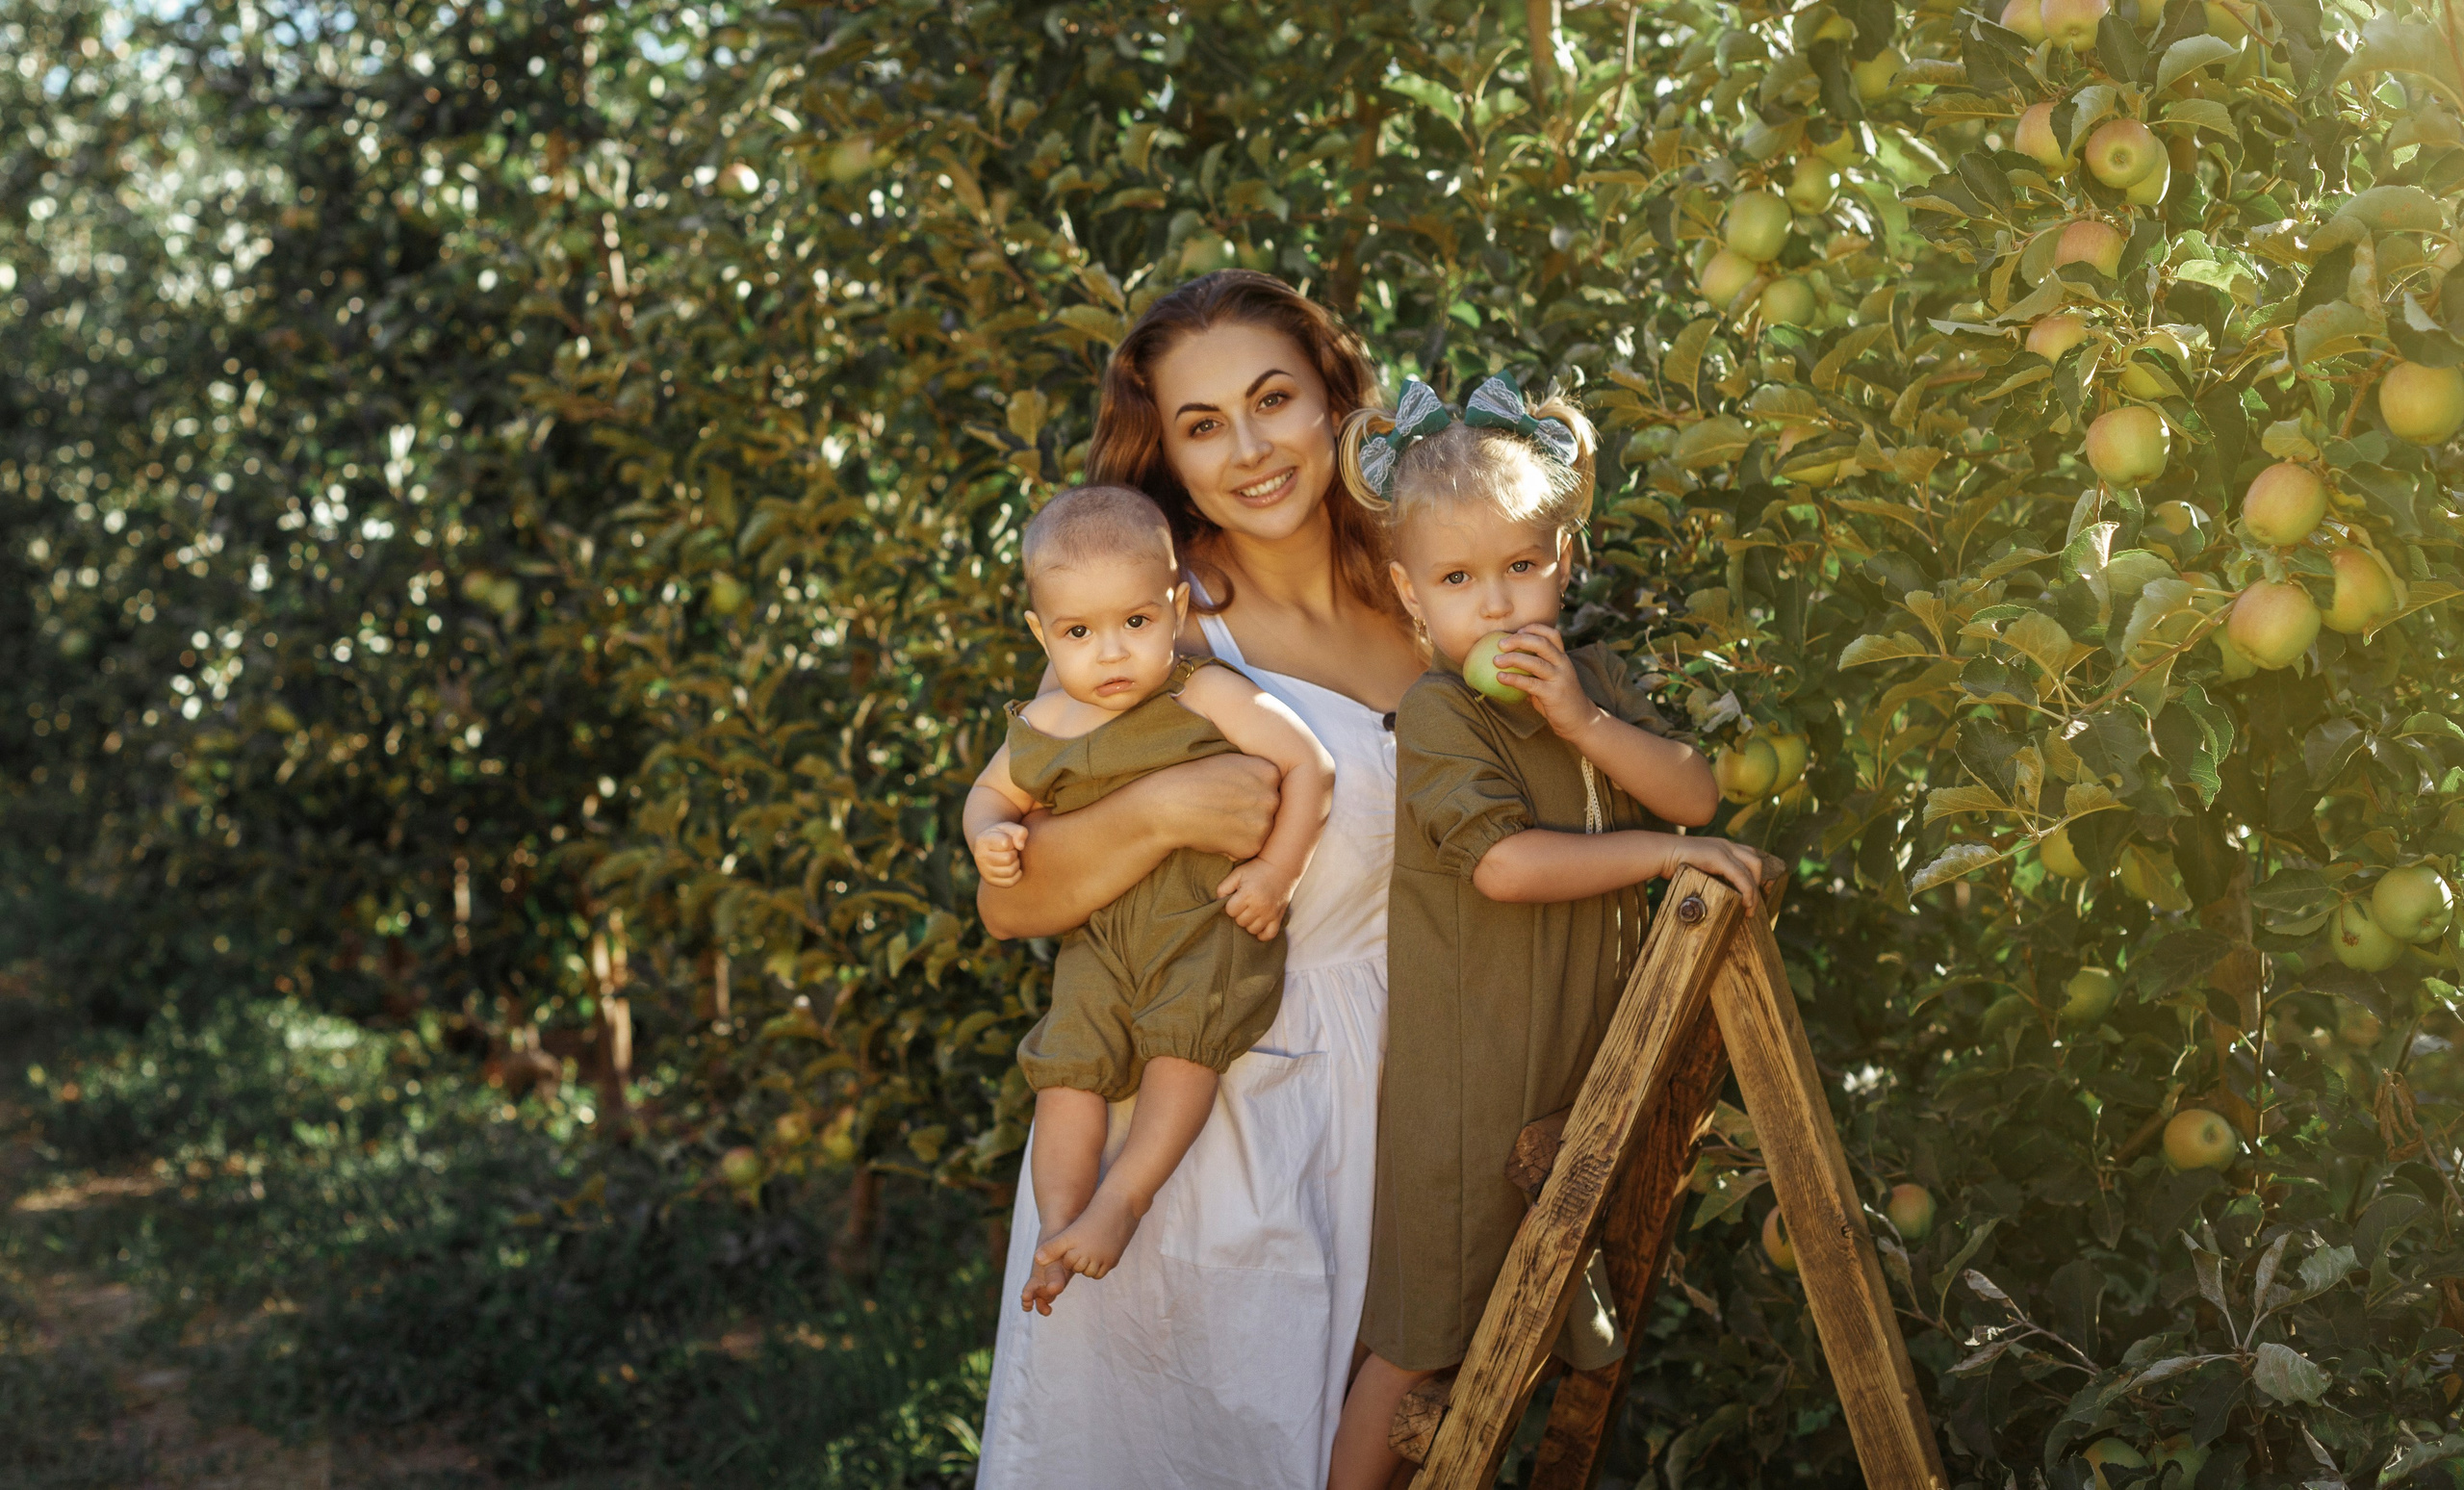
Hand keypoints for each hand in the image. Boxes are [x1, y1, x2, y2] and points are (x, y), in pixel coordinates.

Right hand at [972, 823, 1028, 887]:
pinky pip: (1010, 882)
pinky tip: (1013, 867)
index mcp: (982, 840)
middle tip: (1012, 851)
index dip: (1013, 841)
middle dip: (1015, 853)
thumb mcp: (1009, 828)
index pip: (1005, 843)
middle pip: (1008, 859)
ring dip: (1016, 864)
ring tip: (1012, 858)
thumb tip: (1021, 846)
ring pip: (1010, 871)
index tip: (1009, 841)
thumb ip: (1019, 831)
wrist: (989, 846)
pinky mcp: (990, 880)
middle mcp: (979, 857)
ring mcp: (983, 871)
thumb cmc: (1002, 835)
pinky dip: (1017, 875)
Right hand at [1143, 752, 1280, 861]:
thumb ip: (1254, 772)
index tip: (1232, 793)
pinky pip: (1249, 850)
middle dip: (1251, 813)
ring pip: (1262, 831)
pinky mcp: (1253, 845)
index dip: (1251, 793)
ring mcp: (1264, 822)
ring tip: (1218, 820)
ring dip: (1244, 831)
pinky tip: (1215, 834)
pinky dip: (1234, 847)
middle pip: (1270, 810)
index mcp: (1270, 770)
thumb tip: (1272, 788)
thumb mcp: (1230, 762)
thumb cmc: (1193, 780)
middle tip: (1223, 808)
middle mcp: (1272, 795)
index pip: (1272, 787)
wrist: (1169, 803)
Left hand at [1216, 857, 1298, 940]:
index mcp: (1248, 894)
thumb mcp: (1237, 873)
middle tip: (1244, 904)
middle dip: (1239, 914)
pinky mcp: (1279, 917)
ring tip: (1251, 911)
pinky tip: (1259, 924)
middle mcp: (1260, 906)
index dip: (1230, 905)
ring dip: (1249, 923)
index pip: (1230, 911)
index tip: (1236, 898)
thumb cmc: (1257, 869)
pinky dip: (1262, 933)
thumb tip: (1217, 902)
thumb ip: (1223, 887)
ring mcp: (1270, 913)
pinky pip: (1268, 935)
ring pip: (1252, 930)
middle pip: (1240, 922)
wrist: (1282, 867)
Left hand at [1494, 626, 1606, 740]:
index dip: (1535, 628)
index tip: (1517, 630)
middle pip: (1542, 643)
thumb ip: (1535, 671)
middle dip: (1520, 640)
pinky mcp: (1553, 694)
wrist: (1580, 720)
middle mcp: (1563, 664)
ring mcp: (1559, 678)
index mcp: (1563, 658)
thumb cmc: (1558, 699)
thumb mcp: (1550, 680)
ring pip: (1535, 662)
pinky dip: (1513, 679)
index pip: (1552, 634)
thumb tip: (1505, 662)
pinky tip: (1500, 678)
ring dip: (1513, 659)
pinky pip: (1530, 683)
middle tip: (1500, 644)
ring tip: (1496, 661)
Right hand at [1666, 838, 1777, 909]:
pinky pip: (1741, 876)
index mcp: (1722, 846)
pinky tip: (1745, 904)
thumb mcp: (1697, 866)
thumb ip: (1709, 873)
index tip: (1750, 896)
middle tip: (1751, 904)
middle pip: (1755, 863)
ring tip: (1749, 909)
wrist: (1661, 853)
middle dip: (1757, 884)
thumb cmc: (1672, 863)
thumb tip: (1715, 892)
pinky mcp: (1718, 857)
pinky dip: (1747, 891)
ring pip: (1752, 870)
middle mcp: (1726, 844)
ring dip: (1754, 891)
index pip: (1749, 857)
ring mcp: (1723, 849)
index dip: (1754, 877)